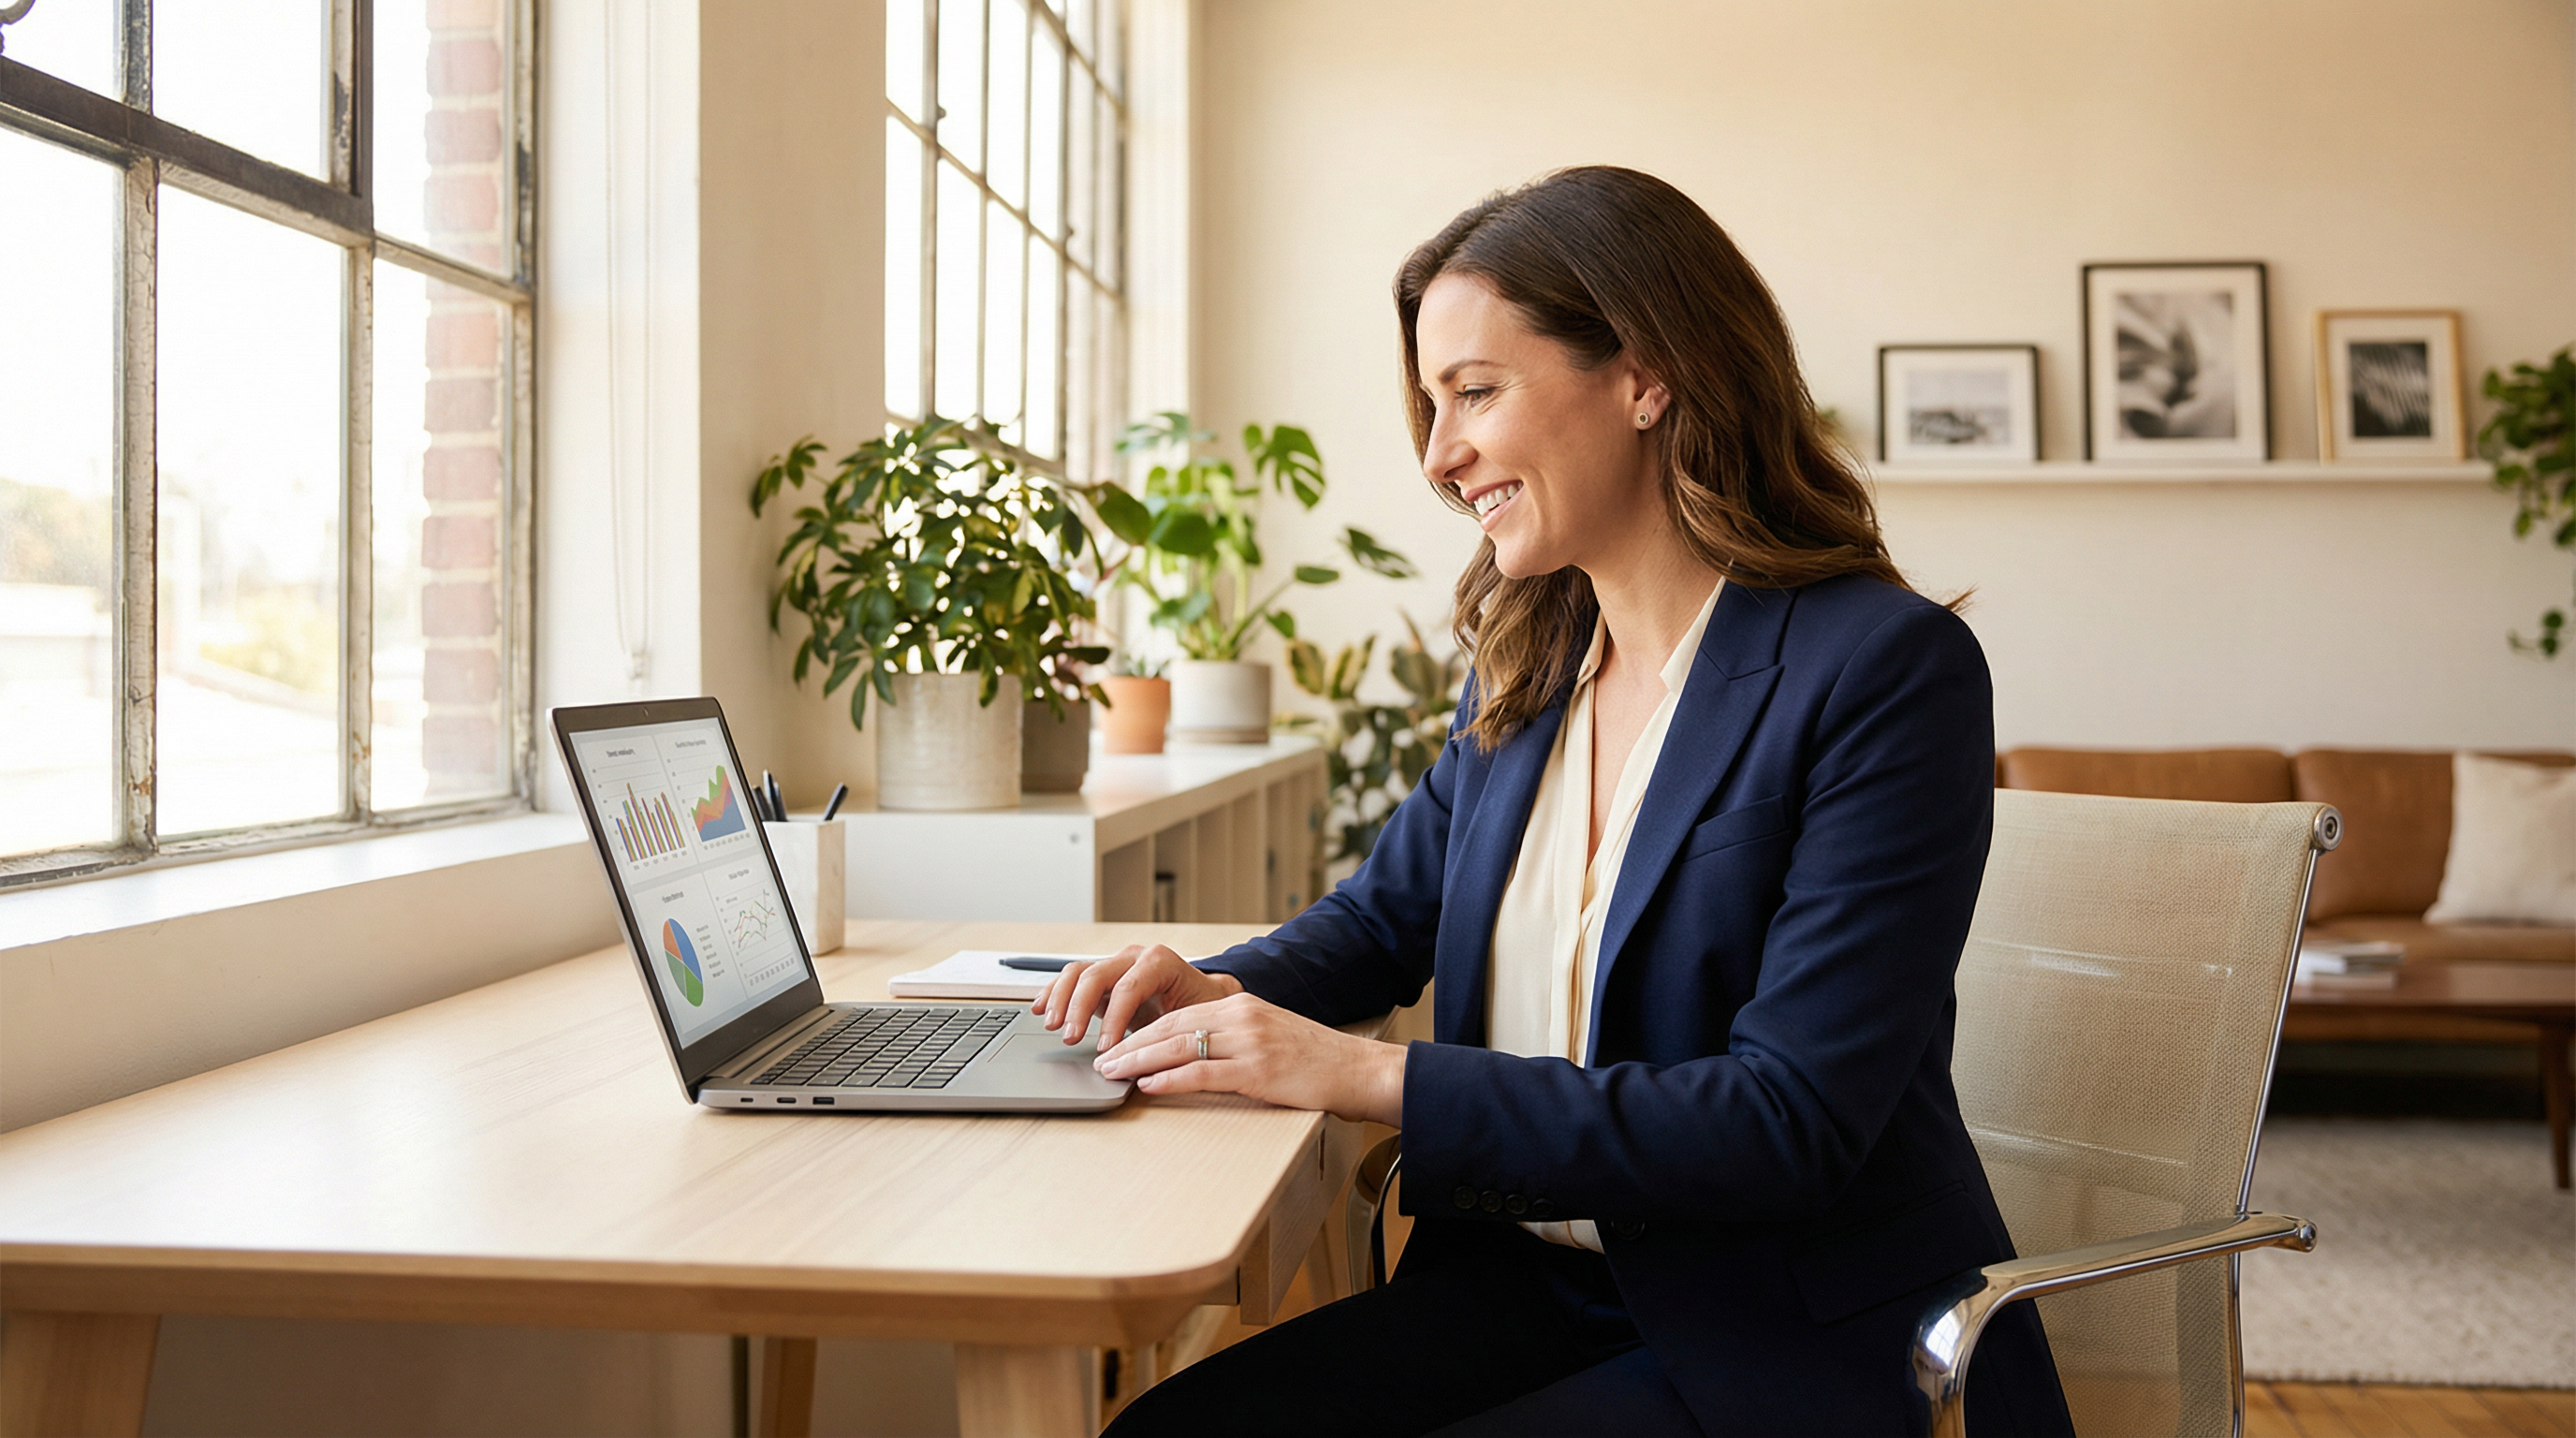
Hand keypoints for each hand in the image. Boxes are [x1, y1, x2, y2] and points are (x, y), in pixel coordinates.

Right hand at [1033, 943, 1241, 1048]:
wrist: (1204, 996)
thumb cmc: (1202, 1009)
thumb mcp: (1194, 1020)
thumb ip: (1172, 1034)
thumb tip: (1152, 1062)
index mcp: (1160, 962)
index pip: (1129, 987)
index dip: (1114, 1018)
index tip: (1105, 1047)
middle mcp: (1134, 957)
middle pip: (1097, 975)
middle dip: (1079, 1008)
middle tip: (1070, 1037)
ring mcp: (1116, 965)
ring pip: (1078, 972)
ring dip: (1060, 999)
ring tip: (1052, 1026)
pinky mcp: (1102, 978)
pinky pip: (1072, 979)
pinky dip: (1054, 992)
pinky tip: (1040, 1009)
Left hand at [1091, 991, 1406, 1126]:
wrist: (1358, 1069)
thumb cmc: (1315, 1059)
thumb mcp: (1269, 1033)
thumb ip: (1233, 1035)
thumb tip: (1192, 1051)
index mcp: (1240, 1006)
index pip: (1177, 1014)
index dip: (1141, 1030)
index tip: (1116, 1044)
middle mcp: (1241, 1017)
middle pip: (1170, 1027)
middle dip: (1130, 1044)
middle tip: (1101, 1060)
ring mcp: (1249, 1042)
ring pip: (1180, 1047)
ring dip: (1139, 1061)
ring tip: (1112, 1072)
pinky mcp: (1258, 1070)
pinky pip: (1203, 1073)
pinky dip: (1170, 1080)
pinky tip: (1148, 1085)